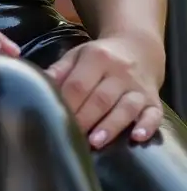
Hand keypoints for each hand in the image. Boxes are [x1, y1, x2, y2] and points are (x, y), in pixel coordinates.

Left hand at [45, 33, 163, 148]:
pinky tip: (137, 137)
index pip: (79, 84)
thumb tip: (36, 84)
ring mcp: (138, 87)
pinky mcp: (154, 101)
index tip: (55, 120)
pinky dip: (147, 126)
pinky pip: (154, 114)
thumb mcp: (77, 55)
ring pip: (126, 107)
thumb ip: (59, 71)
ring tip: (95, 142)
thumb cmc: (100, 57)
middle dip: (85, 119)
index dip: (67, 104)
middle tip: (71, 138)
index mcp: (97, 57)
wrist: (137, 47)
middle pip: (100, 98)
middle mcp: (120, 71)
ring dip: (111, 126)